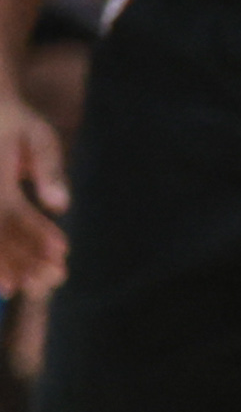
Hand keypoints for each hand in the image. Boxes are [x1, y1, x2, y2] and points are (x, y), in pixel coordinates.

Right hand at [0, 98, 66, 294]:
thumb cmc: (14, 124)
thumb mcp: (37, 136)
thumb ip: (48, 169)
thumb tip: (60, 205)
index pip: (11, 210)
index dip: (35, 232)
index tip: (63, 250)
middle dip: (20, 258)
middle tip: (49, 279)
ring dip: (2, 264)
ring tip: (23, 287)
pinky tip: (4, 278)